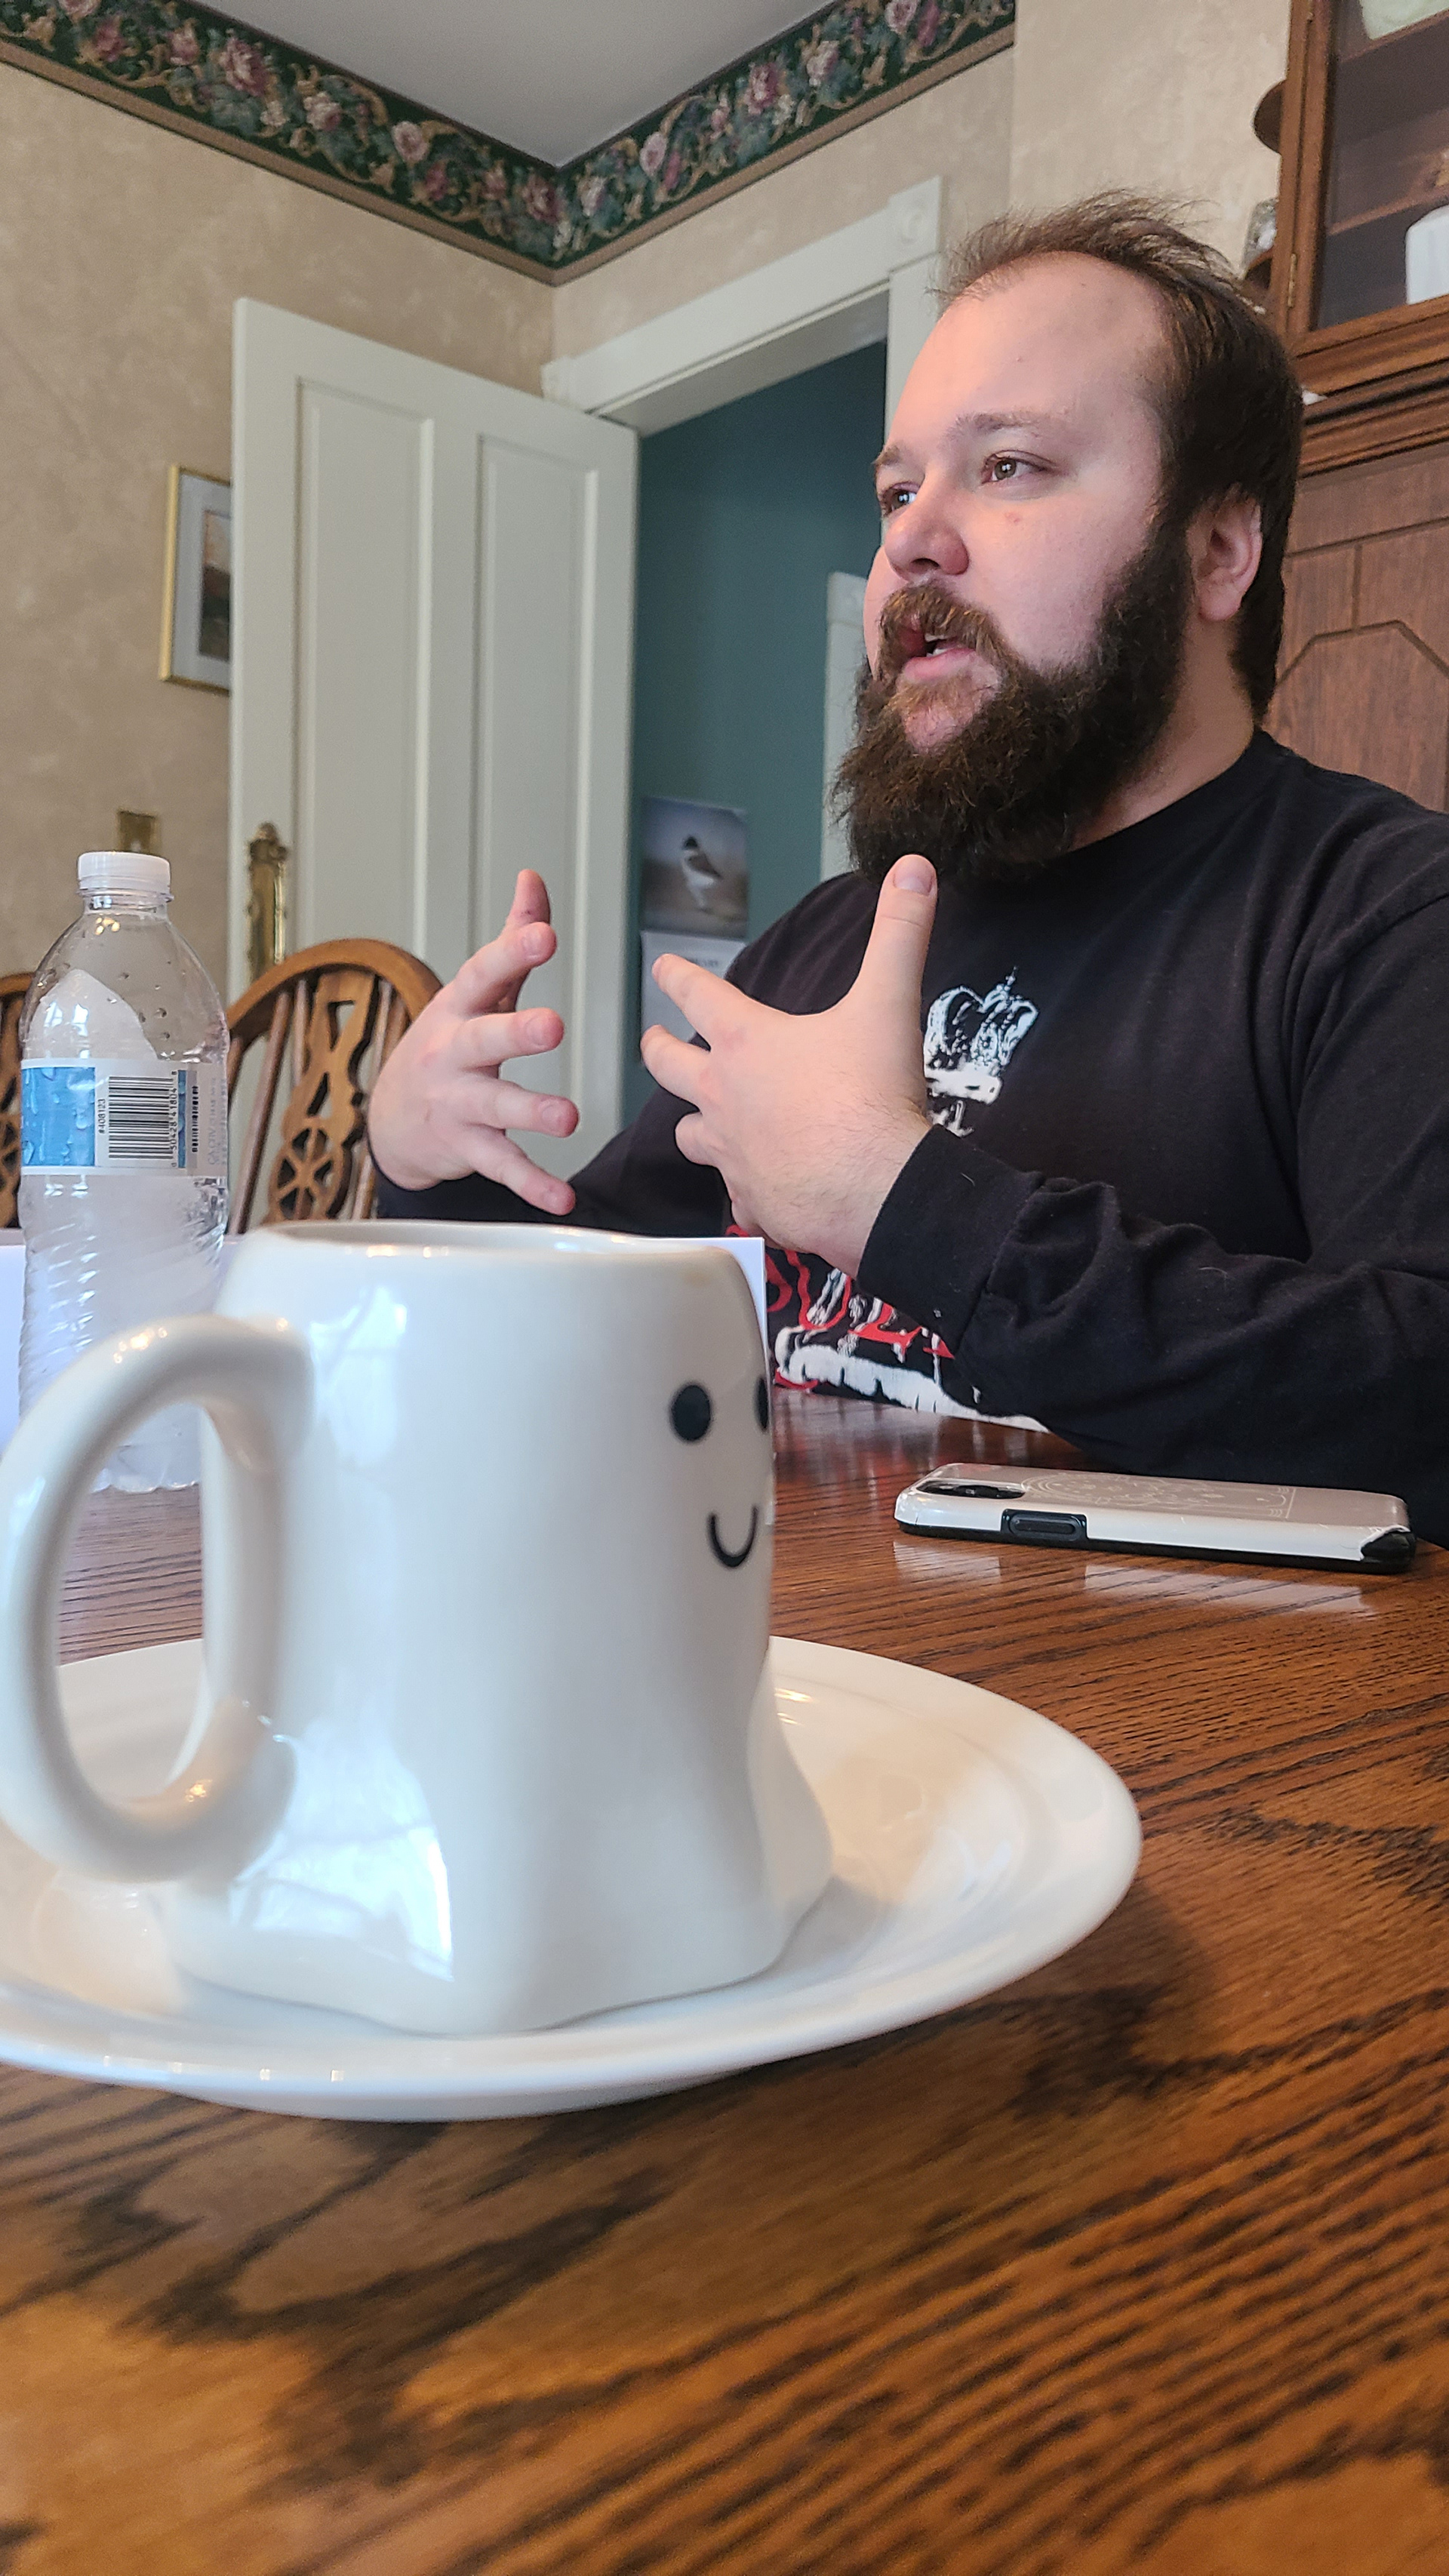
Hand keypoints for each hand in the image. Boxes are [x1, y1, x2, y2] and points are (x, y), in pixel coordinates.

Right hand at [367, 870, 578, 1212]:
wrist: (392, 1122)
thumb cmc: (447, 1047)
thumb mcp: (474, 994)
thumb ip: (511, 941)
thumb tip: (533, 879)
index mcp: (459, 1009)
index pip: (484, 974)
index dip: (513, 952)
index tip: (545, 934)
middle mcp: (454, 1055)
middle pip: (484, 1040)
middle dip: (517, 1033)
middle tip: (552, 1025)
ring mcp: (458, 1105)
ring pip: (495, 1107)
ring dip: (531, 1111)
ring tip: (568, 1118)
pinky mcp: (467, 1149)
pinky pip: (502, 1166)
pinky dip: (531, 1184)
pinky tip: (562, 1198)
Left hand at [640, 856, 936, 1273]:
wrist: (877, 1189)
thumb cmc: (872, 1097)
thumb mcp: (889, 1003)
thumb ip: (899, 934)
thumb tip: (915, 869)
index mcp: (748, 1043)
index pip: (697, 994)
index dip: (676, 975)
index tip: (661, 967)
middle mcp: (724, 1097)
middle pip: (668, 1067)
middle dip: (658, 1049)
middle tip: (652, 1041)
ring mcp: (732, 1153)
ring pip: (690, 1135)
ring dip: (692, 1123)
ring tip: (697, 1121)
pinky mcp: (753, 1200)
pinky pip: (736, 1193)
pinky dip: (743, 1187)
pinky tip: (757, 1187)